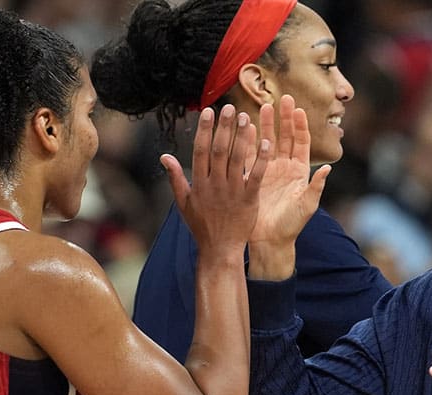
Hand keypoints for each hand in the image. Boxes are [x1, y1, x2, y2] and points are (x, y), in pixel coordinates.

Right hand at [161, 104, 270, 256]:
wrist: (220, 249)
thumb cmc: (201, 226)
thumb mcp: (183, 203)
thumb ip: (175, 177)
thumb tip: (164, 156)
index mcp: (199, 183)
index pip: (201, 151)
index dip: (205, 130)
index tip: (209, 112)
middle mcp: (215, 185)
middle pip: (220, 151)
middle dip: (225, 128)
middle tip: (230, 107)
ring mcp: (233, 192)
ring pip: (238, 159)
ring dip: (242, 138)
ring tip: (247, 118)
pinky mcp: (249, 200)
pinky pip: (256, 176)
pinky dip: (261, 160)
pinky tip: (267, 143)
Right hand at [248, 95, 330, 245]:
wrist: (270, 240)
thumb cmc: (292, 225)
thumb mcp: (307, 206)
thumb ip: (316, 187)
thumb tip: (328, 169)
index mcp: (299, 172)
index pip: (302, 143)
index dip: (301, 126)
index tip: (298, 110)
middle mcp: (284, 168)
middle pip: (285, 137)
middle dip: (284, 118)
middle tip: (282, 99)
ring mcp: (268, 171)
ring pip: (267, 142)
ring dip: (266, 125)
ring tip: (263, 107)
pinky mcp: (253, 176)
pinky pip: (250, 155)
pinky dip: (249, 141)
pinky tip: (245, 127)